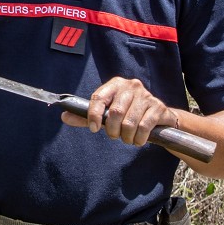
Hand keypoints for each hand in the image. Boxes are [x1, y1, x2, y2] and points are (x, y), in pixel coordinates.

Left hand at [60, 77, 179, 146]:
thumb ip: (86, 116)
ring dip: (126, 137)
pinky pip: (144, 127)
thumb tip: (64, 117)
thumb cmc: (127, 114)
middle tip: (114, 136)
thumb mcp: (106, 113)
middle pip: (114, 113)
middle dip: (112, 130)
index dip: (93, 115)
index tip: (93, 128)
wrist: (159, 117)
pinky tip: (138, 140)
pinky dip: (138, 138)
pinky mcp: (158, 107)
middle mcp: (131, 86)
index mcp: (115, 84)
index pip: (98, 98)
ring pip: (129, 122)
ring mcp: (146, 96)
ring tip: (127, 139)